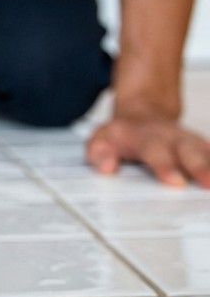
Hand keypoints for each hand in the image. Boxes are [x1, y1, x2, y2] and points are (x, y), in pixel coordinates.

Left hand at [86, 114, 209, 187]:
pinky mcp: (202, 147)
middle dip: (201, 167)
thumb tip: (107, 167)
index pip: (156, 152)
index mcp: (145, 137)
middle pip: (189, 151)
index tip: (176, 182)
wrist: (143, 114)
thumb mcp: (99, 140)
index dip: (166, 167)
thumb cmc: (122, 135)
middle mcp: (172, 137)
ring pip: (208, 152)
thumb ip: (99, 153)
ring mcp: (190, 141)